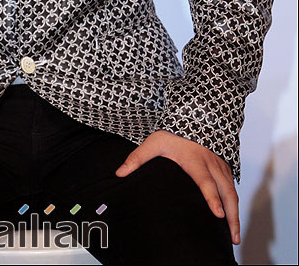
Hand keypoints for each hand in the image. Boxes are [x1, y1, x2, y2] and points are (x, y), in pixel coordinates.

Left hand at [115, 129, 239, 244]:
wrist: (192, 116)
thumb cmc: (172, 132)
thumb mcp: (153, 143)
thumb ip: (137, 158)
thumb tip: (119, 173)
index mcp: (195, 161)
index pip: (205, 182)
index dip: (212, 199)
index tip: (218, 215)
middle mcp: (211, 165)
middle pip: (226, 193)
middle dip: (231, 216)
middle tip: (233, 238)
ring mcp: (220, 166)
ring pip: (232, 192)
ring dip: (235, 213)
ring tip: (234, 236)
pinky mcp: (224, 167)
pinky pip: (232, 187)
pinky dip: (234, 204)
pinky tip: (233, 218)